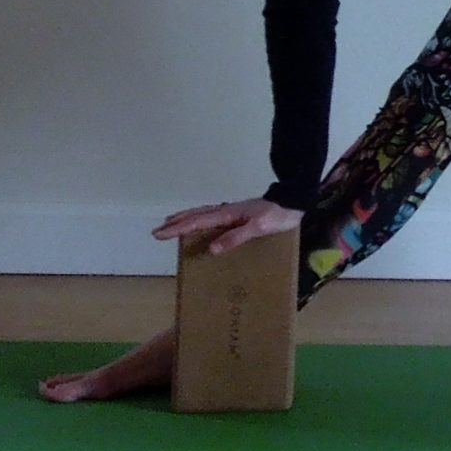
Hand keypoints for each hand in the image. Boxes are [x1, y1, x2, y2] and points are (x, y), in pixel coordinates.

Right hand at [152, 196, 302, 254]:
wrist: (293, 202)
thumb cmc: (277, 216)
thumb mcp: (258, 228)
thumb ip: (235, 237)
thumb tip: (212, 249)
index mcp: (228, 214)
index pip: (197, 222)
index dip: (178, 228)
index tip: (160, 233)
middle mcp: (226, 211)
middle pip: (195, 215)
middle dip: (176, 223)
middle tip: (157, 231)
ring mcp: (232, 211)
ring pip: (202, 213)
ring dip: (185, 218)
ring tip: (170, 223)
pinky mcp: (238, 214)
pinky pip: (211, 215)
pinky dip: (199, 218)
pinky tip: (200, 222)